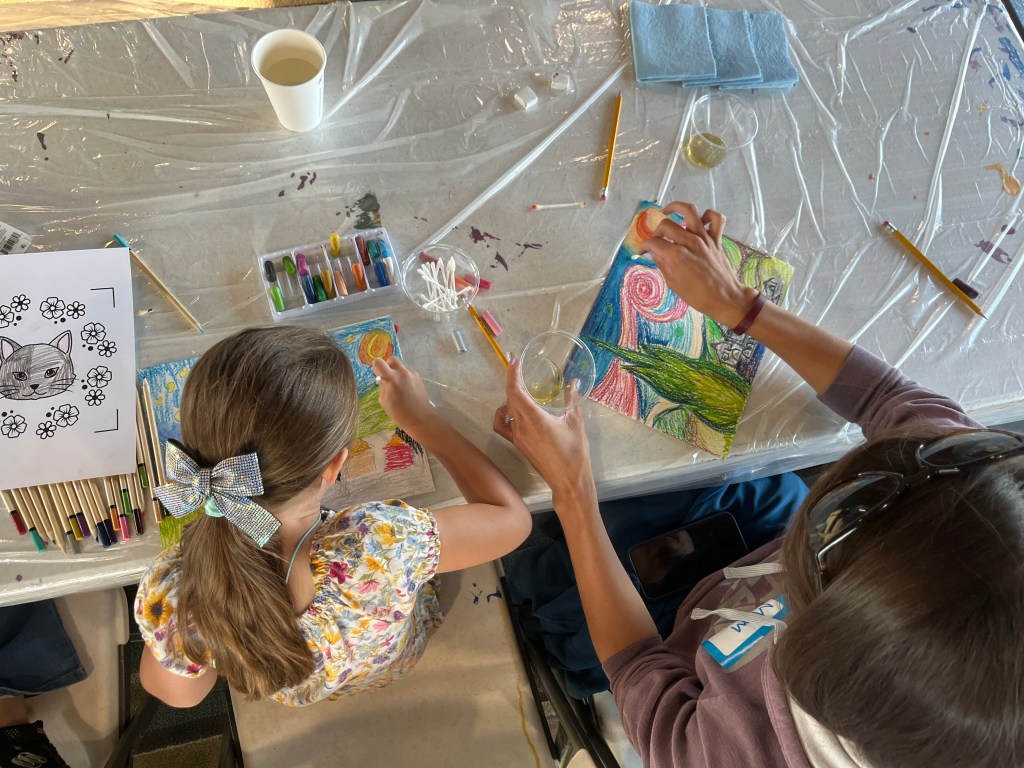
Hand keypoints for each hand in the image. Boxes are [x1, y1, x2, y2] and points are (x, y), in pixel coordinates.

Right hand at [372, 356, 436, 437]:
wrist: (420, 418)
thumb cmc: (399, 413)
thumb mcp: (384, 401)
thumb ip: (383, 387)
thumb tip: (384, 380)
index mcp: (392, 378)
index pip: (378, 362)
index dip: (376, 367)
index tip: (378, 375)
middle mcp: (403, 373)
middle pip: (392, 359)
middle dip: (387, 366)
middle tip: (388, 377)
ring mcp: (412, 375)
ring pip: (401, 368)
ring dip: (397, 374)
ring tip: (399, 389)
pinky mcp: (419, 378)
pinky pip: (408, 374)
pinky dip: (405, 379)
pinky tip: (407, 391)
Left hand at [492, 358, 595, 506]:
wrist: (569, 481)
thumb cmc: (575, 453)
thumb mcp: (576, 423)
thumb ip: (572, 400)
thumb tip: (573, 382)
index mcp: (534, 418)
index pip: (515, 390)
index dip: (512, 372)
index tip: (514, 359)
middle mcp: (521, 426)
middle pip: (509, 396)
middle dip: (512, 378)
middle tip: (518, 364)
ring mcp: (517, 436)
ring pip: (507, 409)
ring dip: (511, 395)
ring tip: (520, 386)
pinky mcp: (518, 444)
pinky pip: (504, 425)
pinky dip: (505, 414)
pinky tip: (514, 410)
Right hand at [639, 202, 757, 328]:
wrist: (724, 298)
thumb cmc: (697, 296)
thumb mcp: (673, 283)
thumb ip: (662, 264)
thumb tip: (654, 253)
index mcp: (675, 255)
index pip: (653, 242)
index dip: (643, 246)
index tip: (642, 251)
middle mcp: (689, 242)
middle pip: (666, 225)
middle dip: (656, 232)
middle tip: (656, 241)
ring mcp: (704, 238)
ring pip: (689, 211)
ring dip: (676, 207)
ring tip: (668, 211)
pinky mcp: (716, 239)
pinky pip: (716, 218)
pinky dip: (708, 216)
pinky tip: (699, 221)